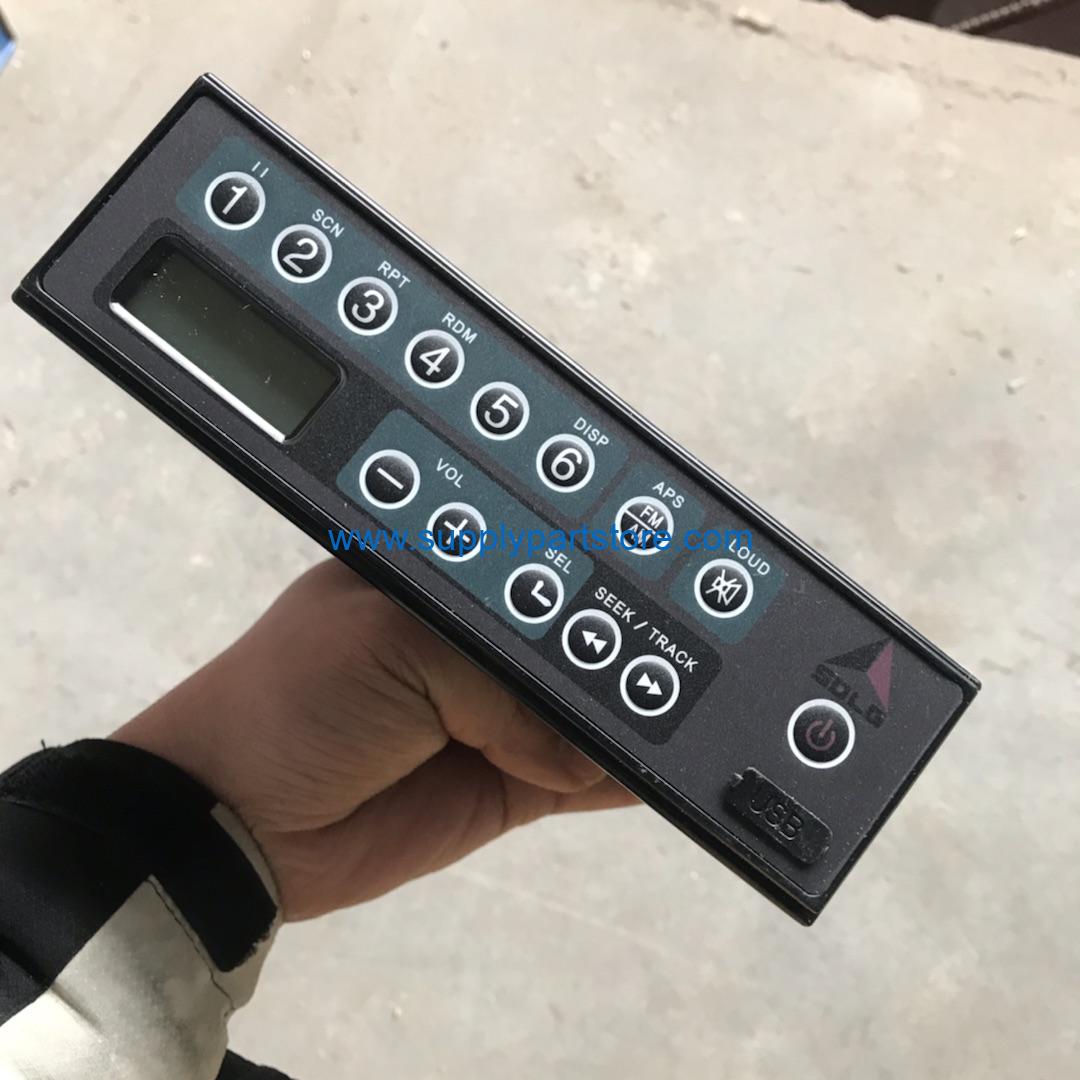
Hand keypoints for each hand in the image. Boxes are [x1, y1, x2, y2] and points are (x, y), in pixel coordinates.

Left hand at [113, 560, 634, 919]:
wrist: (239, 823)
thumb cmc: (295, 700)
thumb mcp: (394, 638)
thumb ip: (499, 677)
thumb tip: (580, 740)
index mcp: (445, 573)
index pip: (540, 554)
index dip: (592, 560)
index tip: (653, 565)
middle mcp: (479, 638)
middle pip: (577, 630)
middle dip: (623, 638)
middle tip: (680, 642)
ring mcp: (500, 714)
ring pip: (591, 704)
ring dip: (635, 705)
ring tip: (691, 698)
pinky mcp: (512, 783)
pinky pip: (586, 776)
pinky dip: (625, 771)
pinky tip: (670, 759)